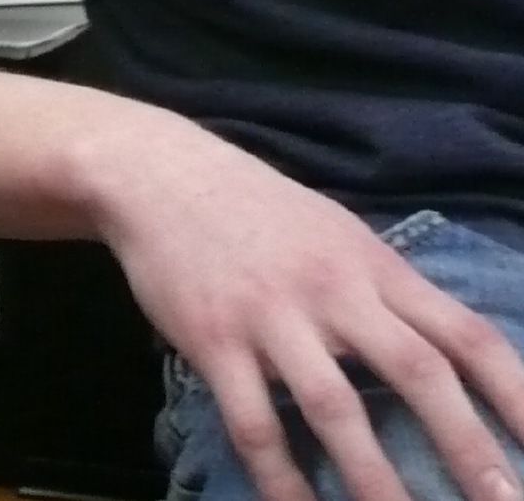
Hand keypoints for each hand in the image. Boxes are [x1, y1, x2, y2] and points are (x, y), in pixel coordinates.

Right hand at [89, 113, 523, 500]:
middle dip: (468, 449)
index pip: (466, 336)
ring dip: (377, 481)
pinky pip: (253, 421)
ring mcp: (270, 317)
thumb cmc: (258, 210)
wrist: (157, 174)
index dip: (518, 397)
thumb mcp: (339, 234)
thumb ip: (389, 293)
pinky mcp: (212, 340)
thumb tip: (451, 356)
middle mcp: (333, 291)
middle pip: (417, 373)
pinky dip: (281, 476)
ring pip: (336, 409)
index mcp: (374, 266)